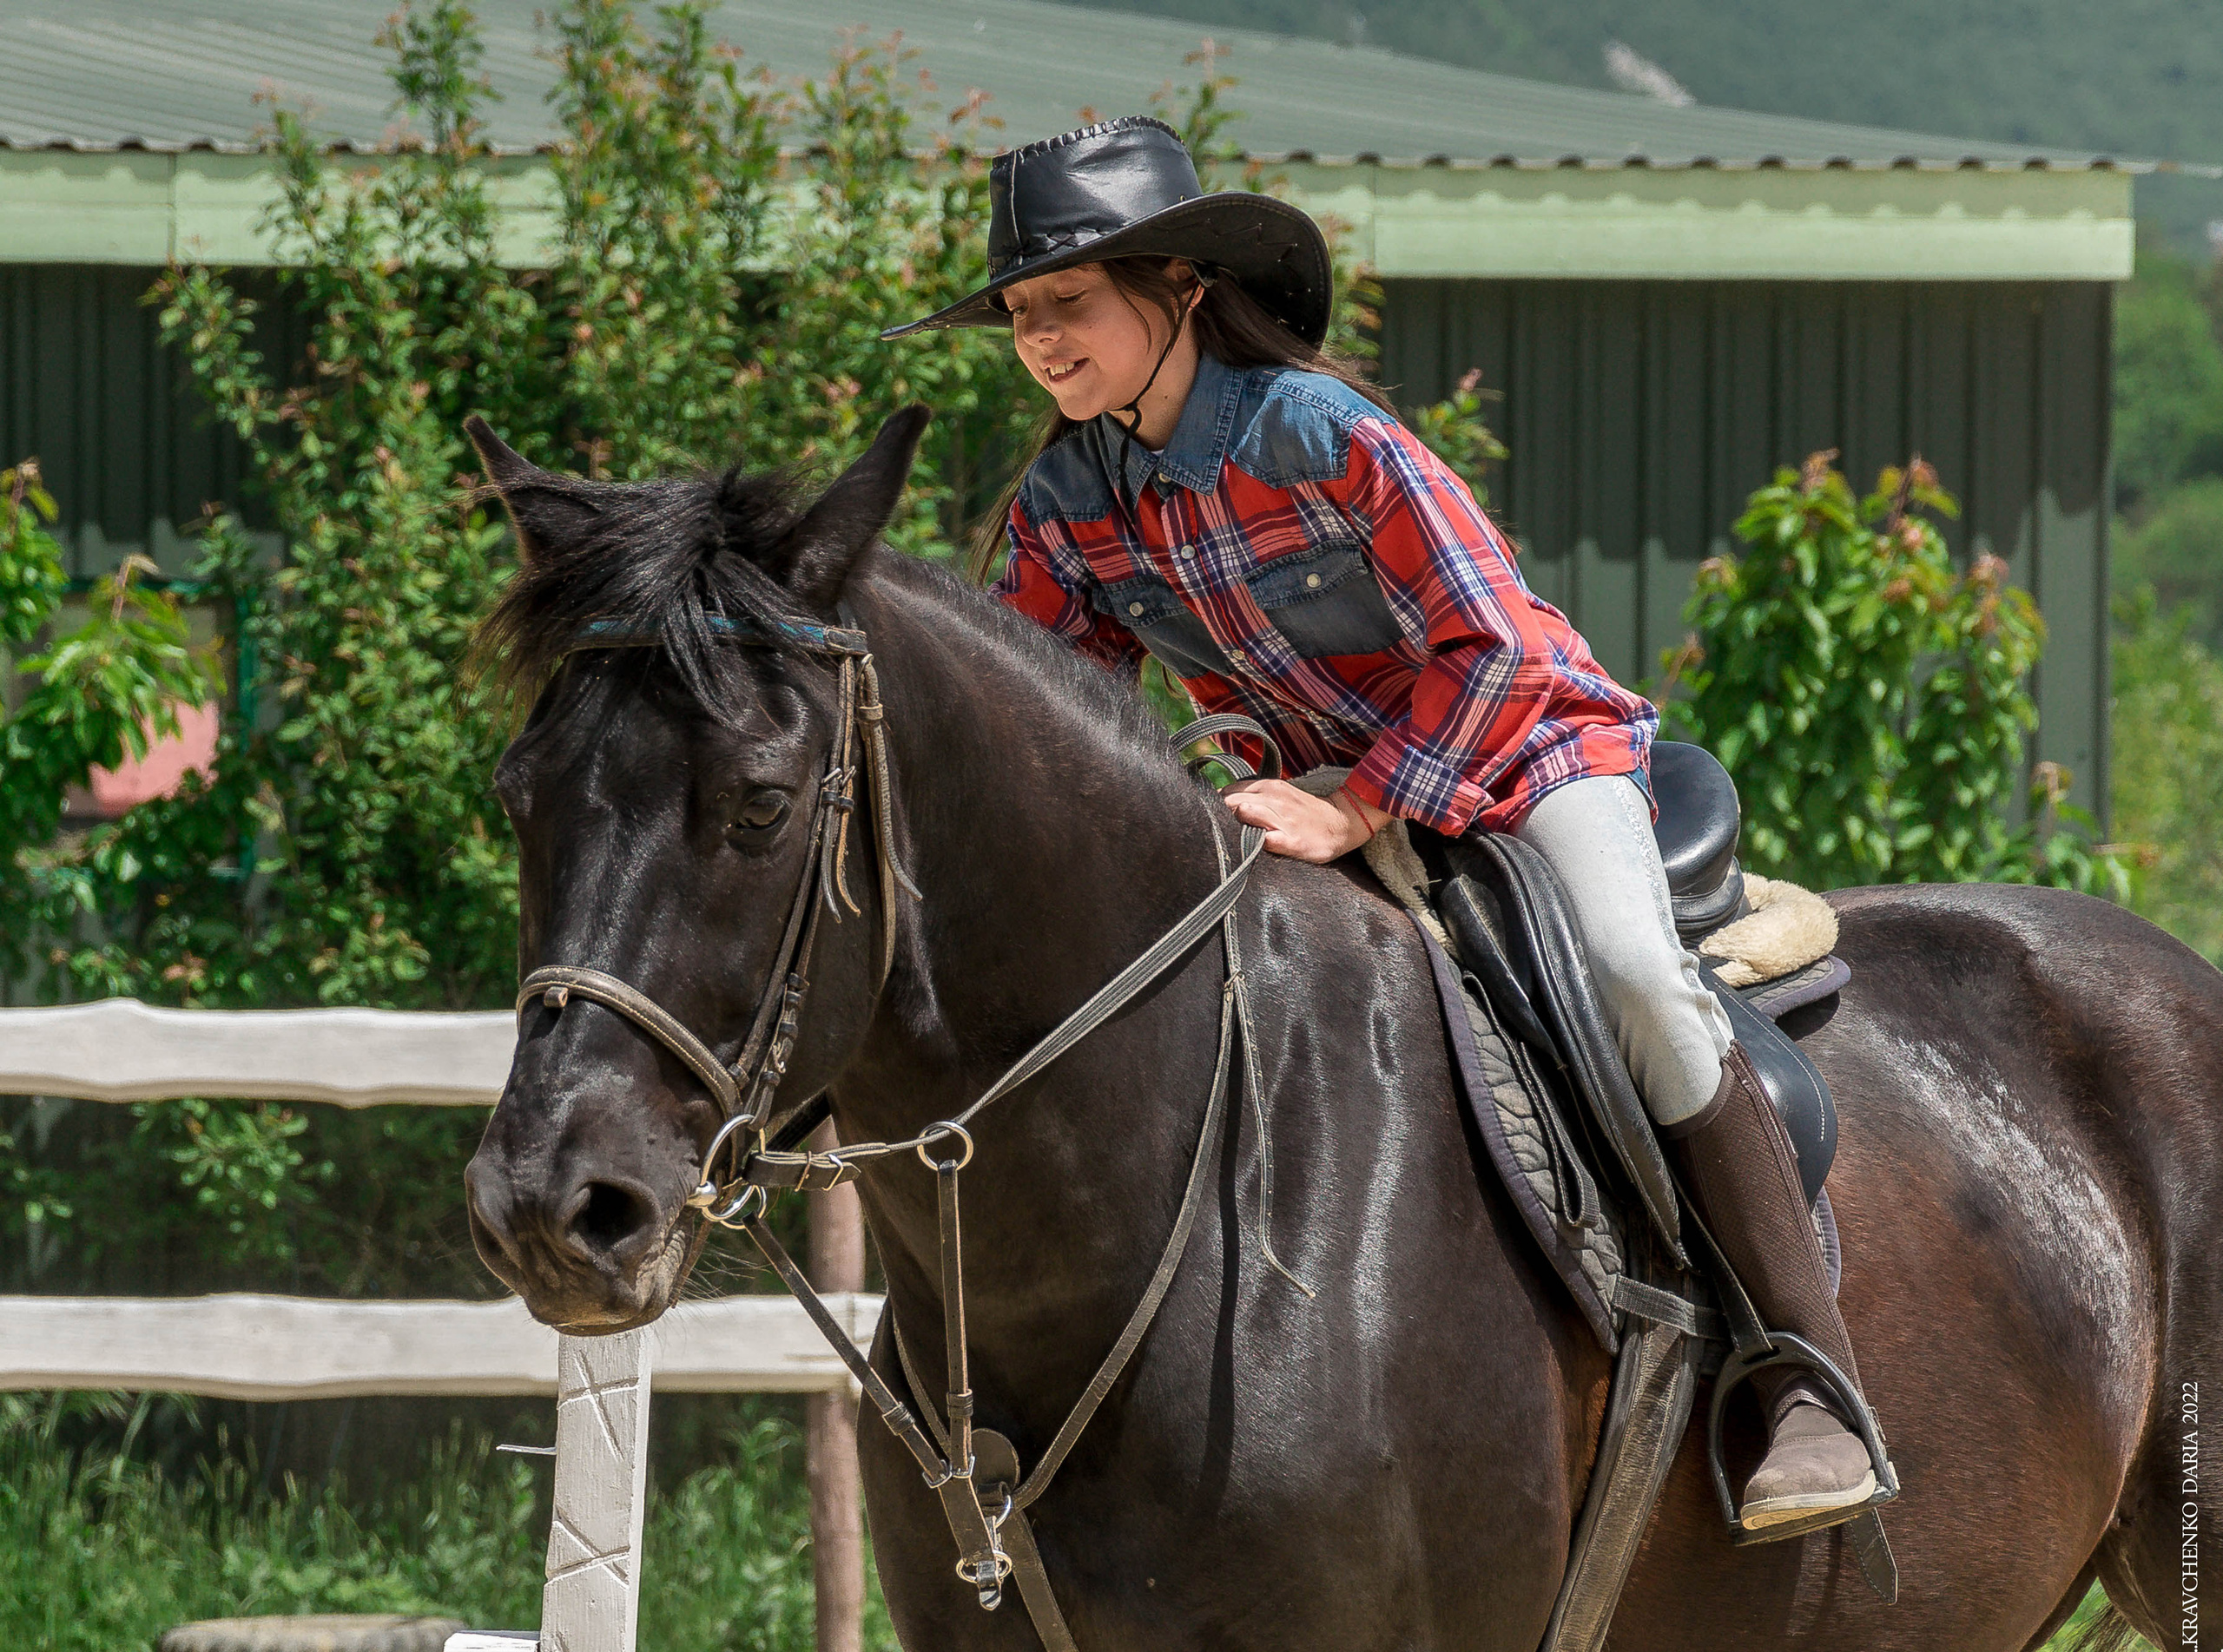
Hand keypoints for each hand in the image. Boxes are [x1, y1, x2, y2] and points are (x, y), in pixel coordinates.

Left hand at [1220, 779, 1389, 863]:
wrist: (1341, 822)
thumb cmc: (1302, 812)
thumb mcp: (1277, 795)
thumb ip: (1252, 796)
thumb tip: (1221, 804)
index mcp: (1267, 786)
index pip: (1227, 792)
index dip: (1217, 807)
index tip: (1215, 819)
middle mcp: (1272, 798)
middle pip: (1230, 802)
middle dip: (1220, 817)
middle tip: (1220, 832)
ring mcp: (1283, 819)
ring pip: (1245, 813)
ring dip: (1235, 825)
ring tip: (1235, 838)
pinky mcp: (1292, 841)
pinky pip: (1266, 840)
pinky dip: (1256, 843)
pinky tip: (1253, 849)